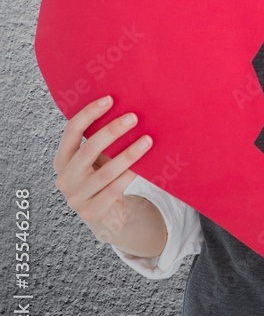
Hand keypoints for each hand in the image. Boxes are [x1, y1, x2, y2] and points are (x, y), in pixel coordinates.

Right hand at [53, 95, 153, 243]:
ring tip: (147, 140)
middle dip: (111, 131)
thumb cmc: (103, 177)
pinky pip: (114, 190)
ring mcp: (77, 197)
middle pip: (88, 150)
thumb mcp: (97, 159)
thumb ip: (103, 140)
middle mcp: (65, 178)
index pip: (72, 131)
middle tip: (133, 118)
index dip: (89, 113)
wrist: (107, 216)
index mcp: (63, 158)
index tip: (110, 99)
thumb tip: (128, 111)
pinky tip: (143, 166)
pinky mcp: (93, 212)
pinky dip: (129, 176)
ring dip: (128, 154)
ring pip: (105, 173)